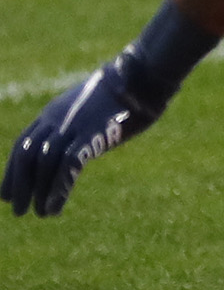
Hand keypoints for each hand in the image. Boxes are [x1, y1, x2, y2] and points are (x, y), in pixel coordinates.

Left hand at [5, 52, 171, 218]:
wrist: (144, 76)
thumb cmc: (126, 91)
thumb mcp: (90, 106)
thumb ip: (78, 124)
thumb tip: (78, 143)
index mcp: (54, 113)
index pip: (24, 145)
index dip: (12, 172)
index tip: (7, 194)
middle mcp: (58, 119)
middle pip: (28, 155)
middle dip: (20, 184)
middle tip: (17, 210)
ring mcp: (75, 126)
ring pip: (45, 162)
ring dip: (40, 191)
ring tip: (42, 213)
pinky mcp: (93, 135)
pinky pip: (69, 165)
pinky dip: (59, 188)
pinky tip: (55, 207)